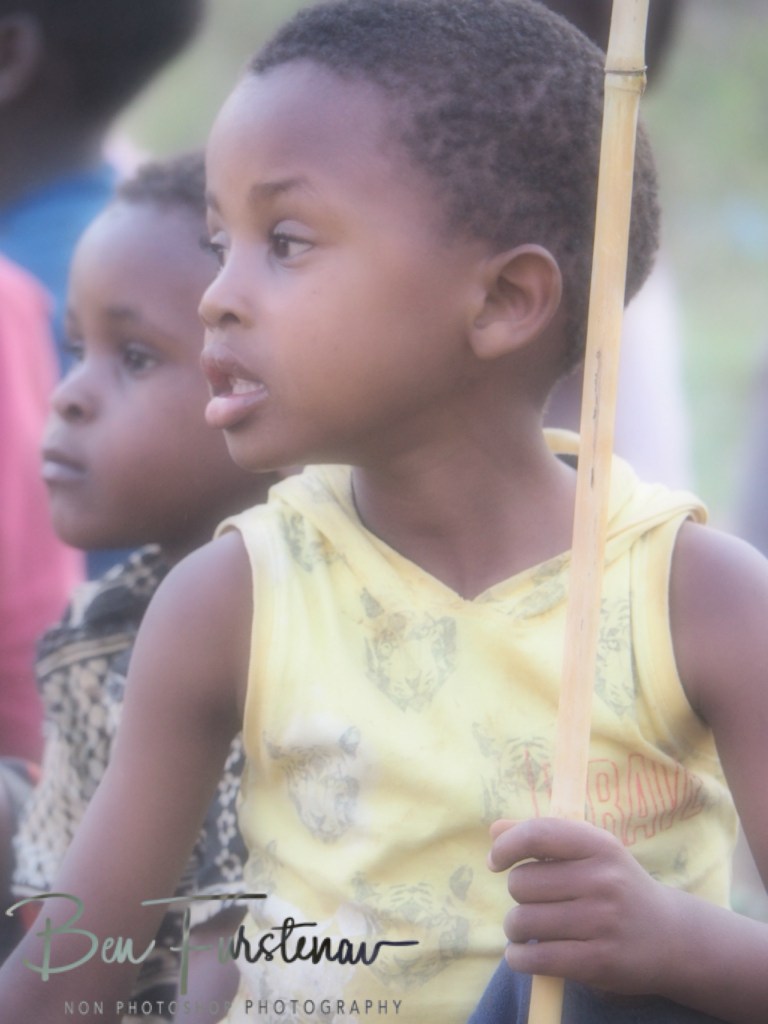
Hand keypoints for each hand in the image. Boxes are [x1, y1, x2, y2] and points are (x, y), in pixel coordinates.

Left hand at [488, 817, 678, 996]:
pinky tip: (523, 954)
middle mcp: (603, 880)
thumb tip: (495, 830)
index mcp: (599, 845)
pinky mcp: (599, 962)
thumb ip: (544, 837)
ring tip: (528, 929)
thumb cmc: (618, 887)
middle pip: (522, 882)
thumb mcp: (591, 852)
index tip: (495, 861)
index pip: (538, 834)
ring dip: (515, 928)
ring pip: (523, 921)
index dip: (506, 846)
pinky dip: (518, 958)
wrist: (672, 938)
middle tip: (534, 902)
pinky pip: (536, 958)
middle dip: (518, 894)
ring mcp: (602, 922)